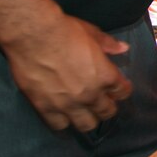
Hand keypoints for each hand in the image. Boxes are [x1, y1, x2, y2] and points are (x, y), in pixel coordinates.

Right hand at [5, 14, 132, 131]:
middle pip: (107, 112)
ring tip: (85, 112)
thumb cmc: (66, 31)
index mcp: (105, 76)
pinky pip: (59, 125)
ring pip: (86, 125)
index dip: (122, 90)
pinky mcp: (45, 108)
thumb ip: (108, 44)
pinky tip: (63, 116)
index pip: (122, 92)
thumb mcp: (93, 33)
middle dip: (108, 107)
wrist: (34, 36)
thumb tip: (122, 48)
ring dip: (88, 118)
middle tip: (103, 102)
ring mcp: (68, 104)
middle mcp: (90, 95)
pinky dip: (63, 122)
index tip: (119, 88)